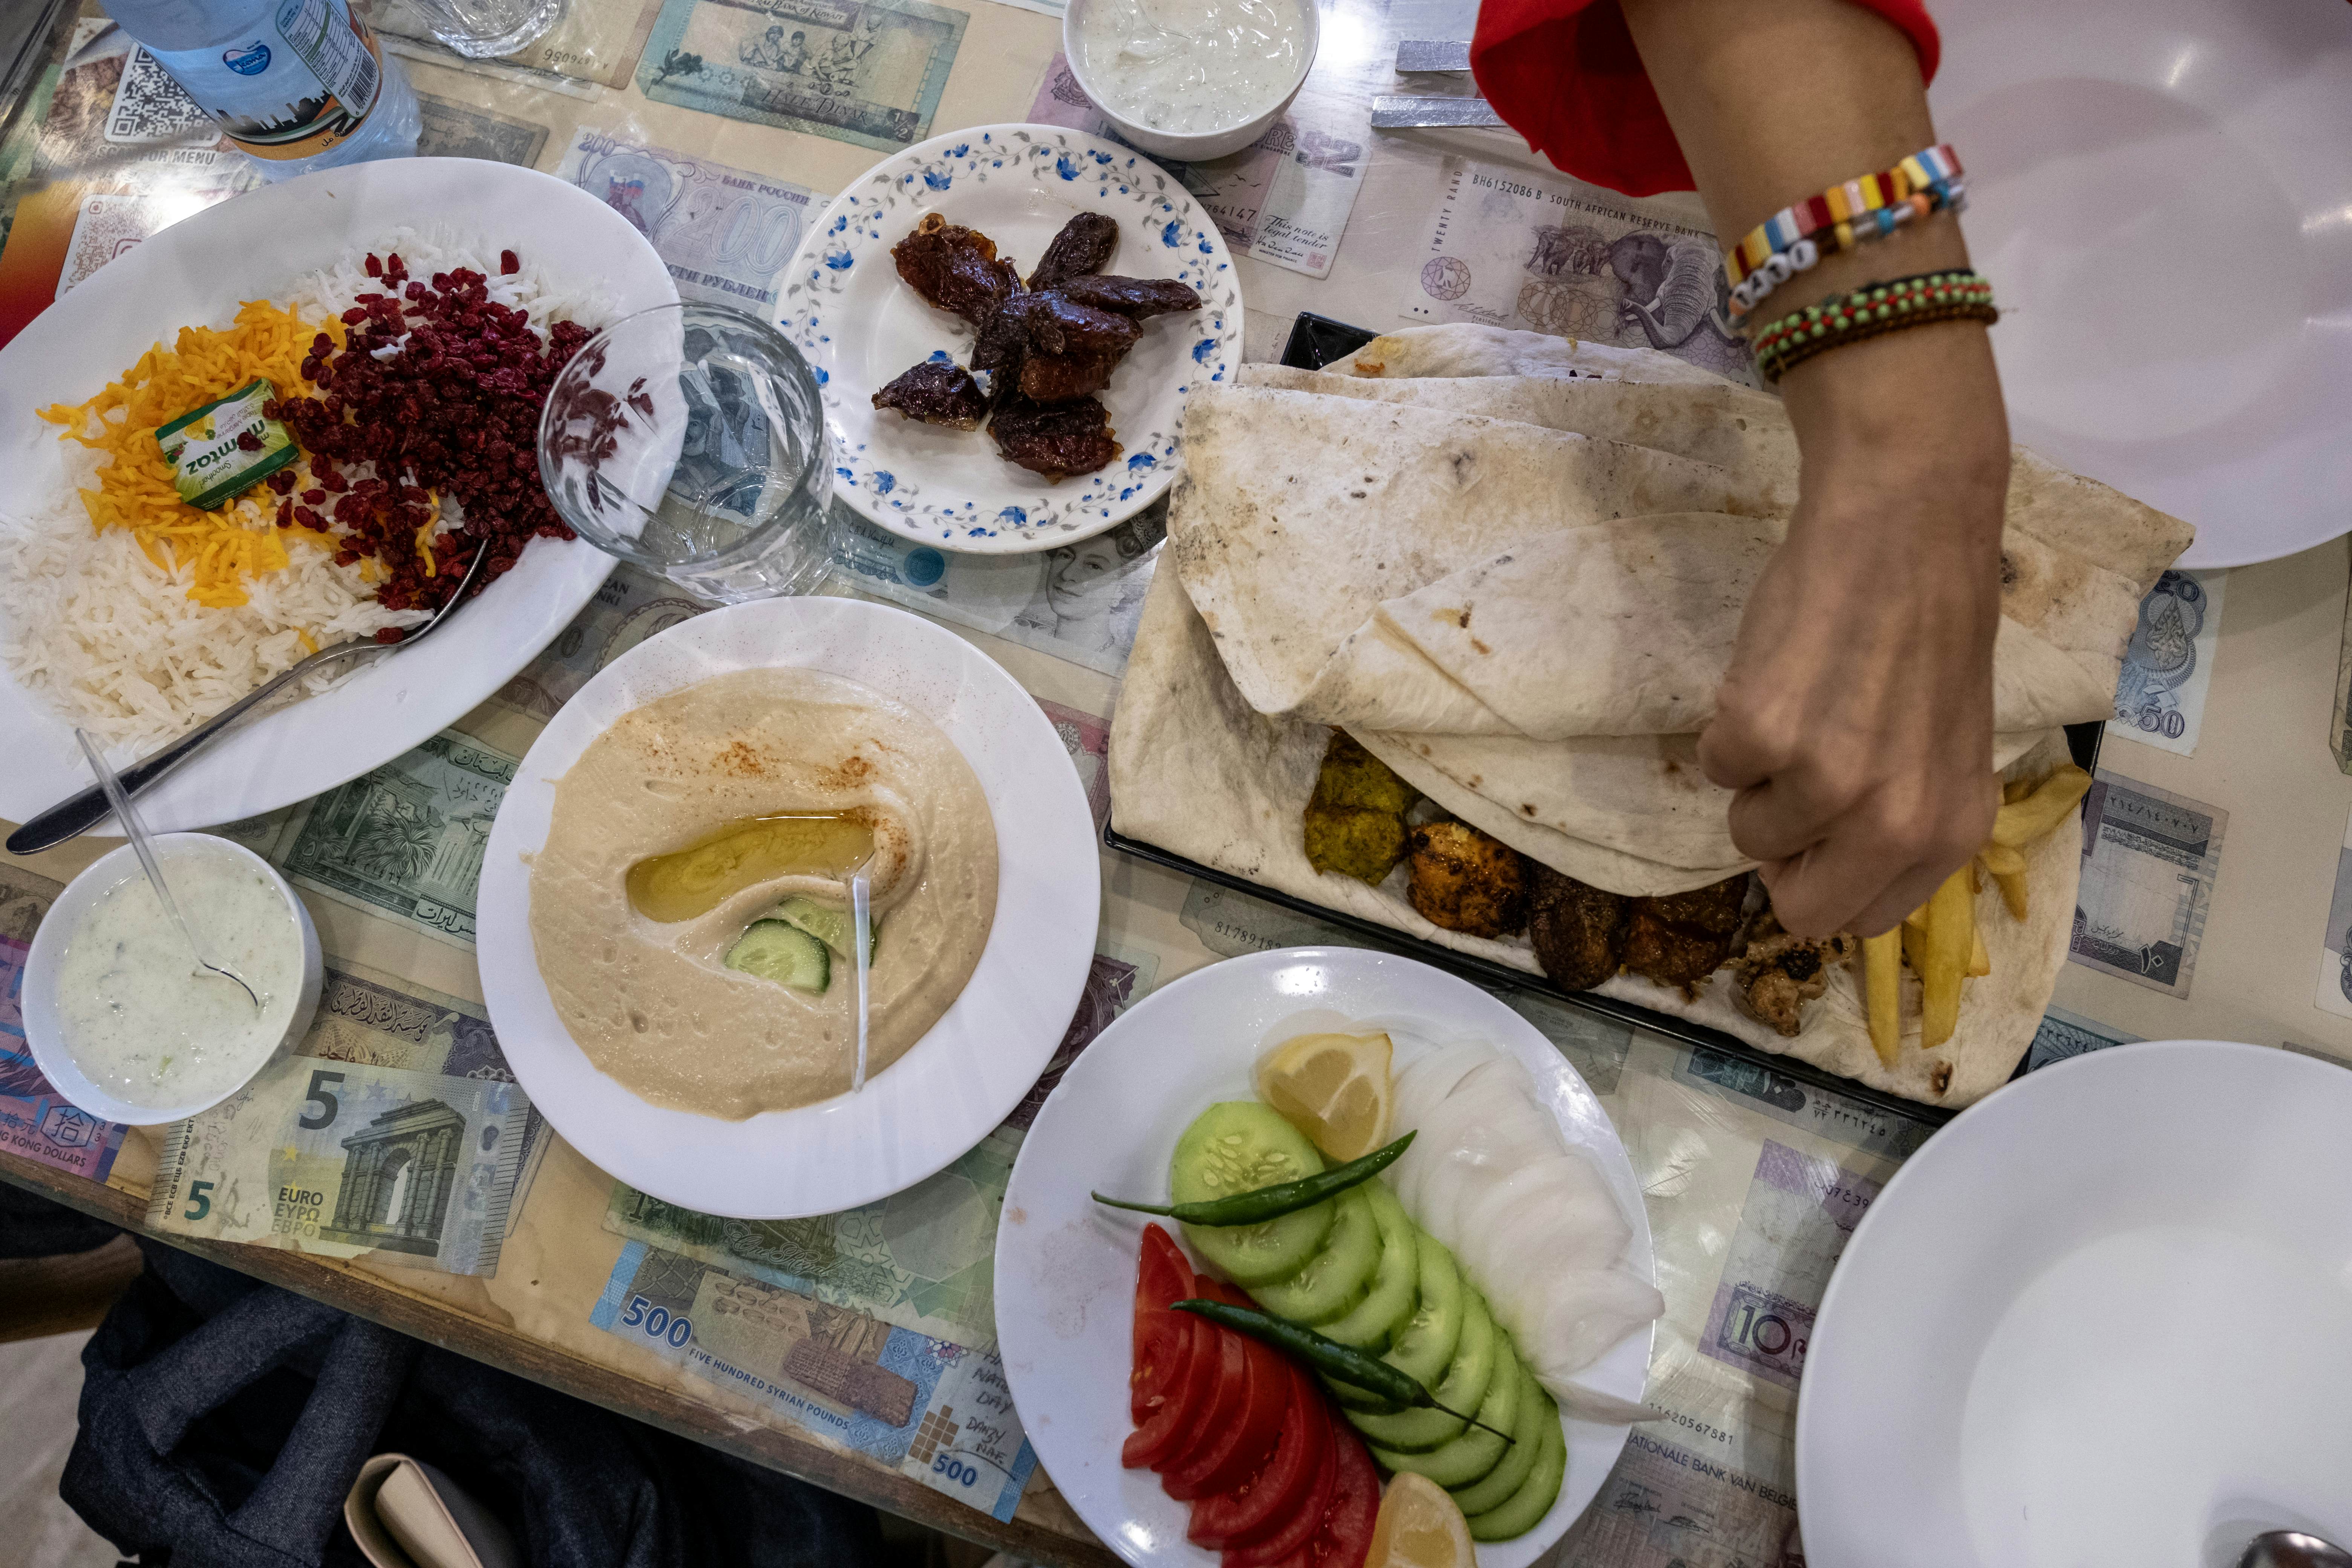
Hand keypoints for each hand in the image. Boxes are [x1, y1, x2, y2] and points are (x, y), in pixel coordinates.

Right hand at [1697, 324, 2009, 937]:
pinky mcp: (1762, 737)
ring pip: (1748, 833)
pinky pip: (1714, 767)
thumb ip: (1903, 818)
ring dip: (1758, 777)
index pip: (1861, 919)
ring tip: (1797, 705)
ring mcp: (1826, 784)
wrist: (1905, 526)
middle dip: (1787, 853)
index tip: (1823, 828)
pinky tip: (1775, 674)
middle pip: (1802, 909)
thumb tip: (1830, 863)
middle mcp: (1894, 823)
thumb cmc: (1926, 626)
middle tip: (1795, 780)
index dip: (1829, 873)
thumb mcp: (1945, 746)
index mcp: (1948, 831)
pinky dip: (1729, 725)